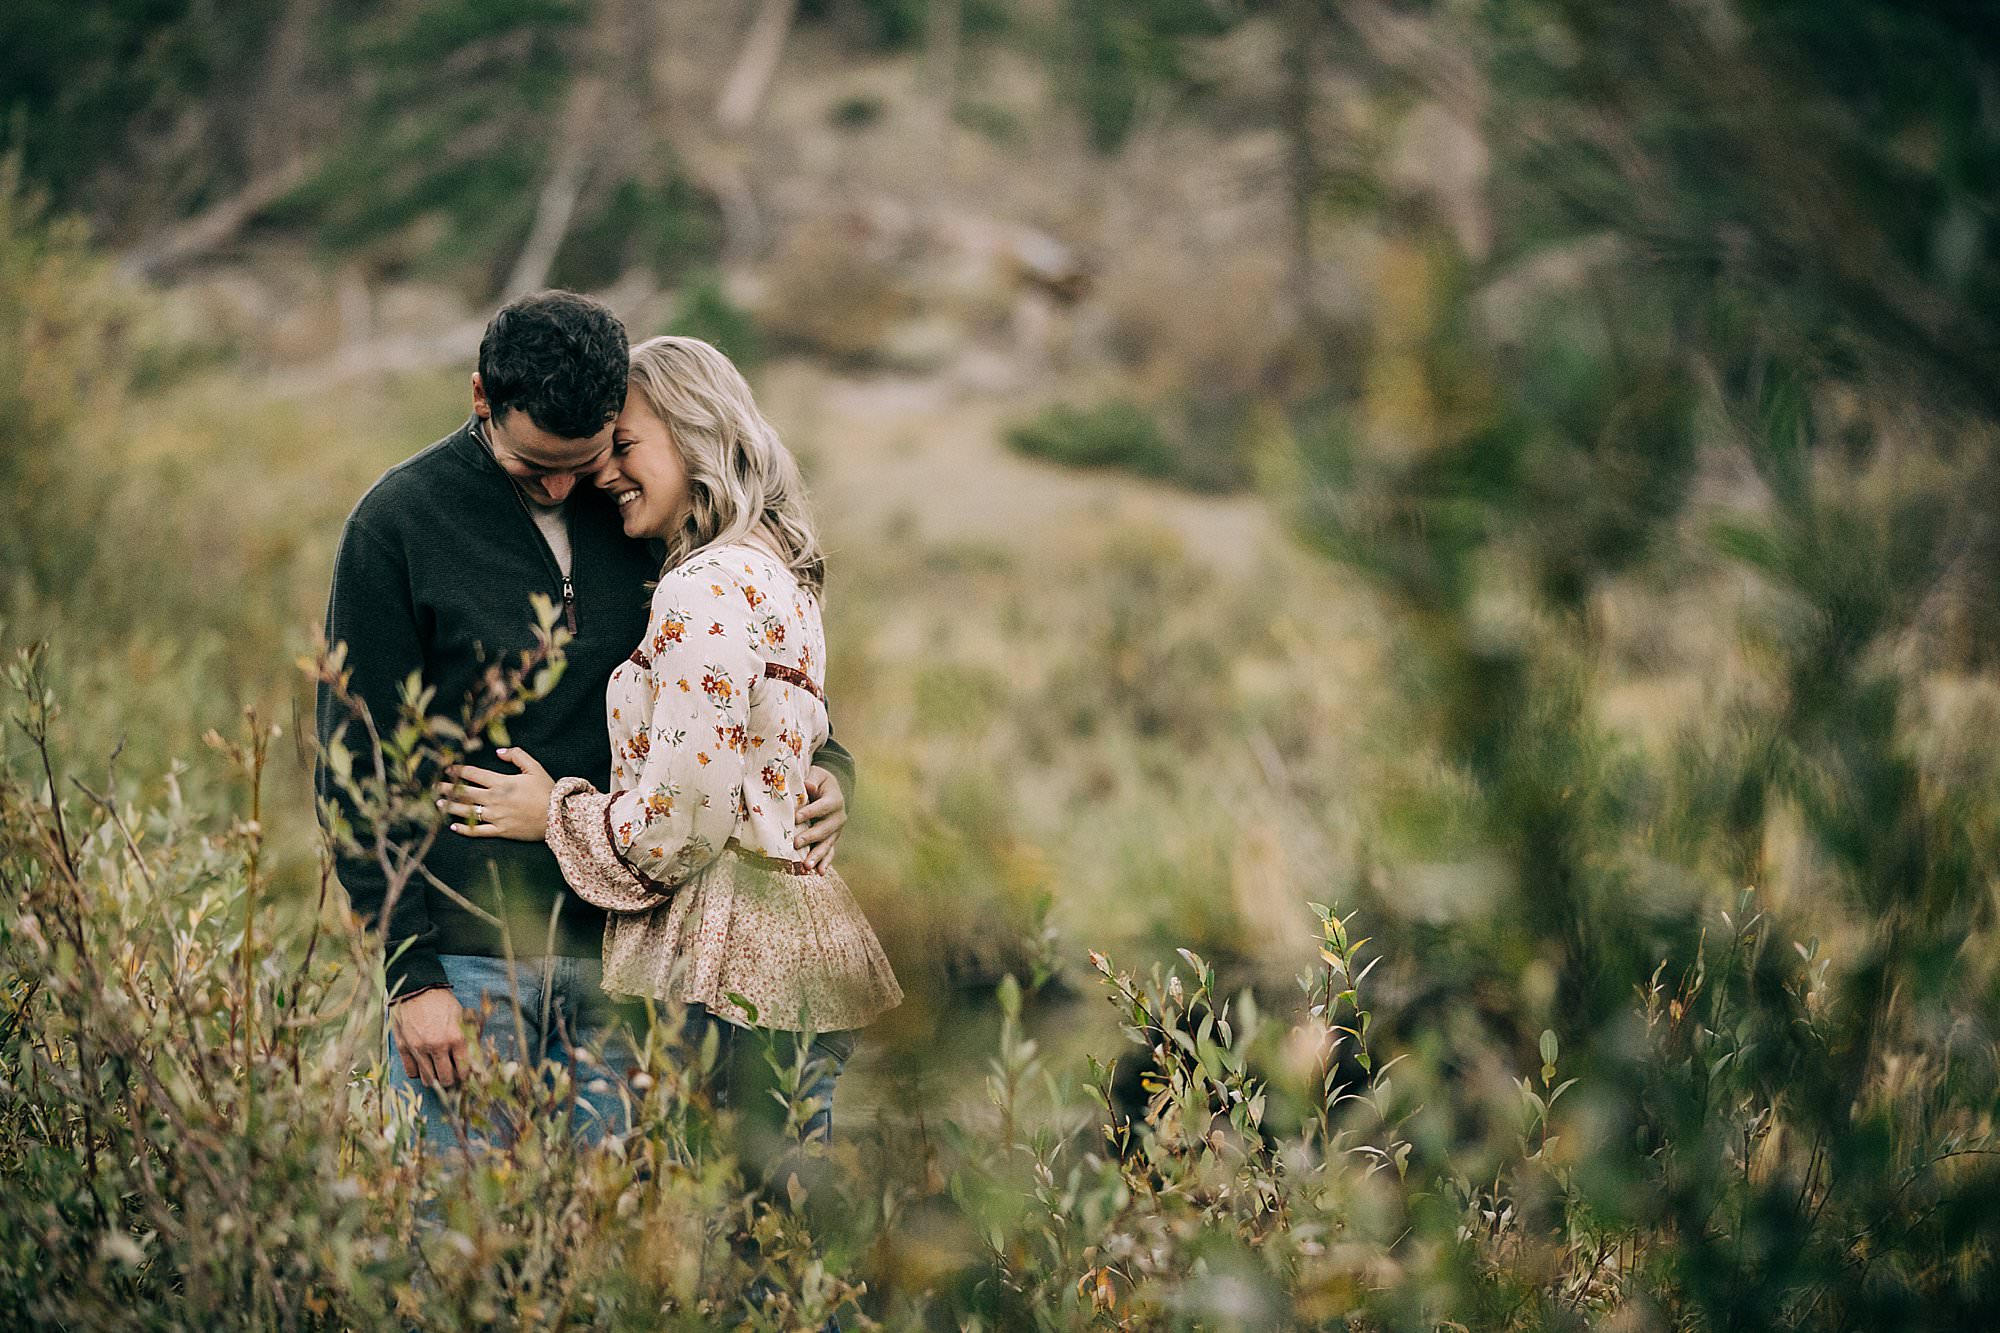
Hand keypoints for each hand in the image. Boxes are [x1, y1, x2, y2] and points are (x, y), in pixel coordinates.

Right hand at [390, 986, 469, 1086]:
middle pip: (446, 1080)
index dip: (465, 1075)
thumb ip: (472, 1037)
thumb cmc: (443, 1003)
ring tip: (437, 1071)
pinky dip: (418, 1073)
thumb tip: (478, 1059)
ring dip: (434, 1078)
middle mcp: (438, 1046)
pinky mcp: (404, 1048)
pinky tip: (423, 1065)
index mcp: (457, 1038)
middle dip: (450, 1079)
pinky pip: (411, 1073)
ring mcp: (419, 1048)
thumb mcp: (464, 1017)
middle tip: (451, 1074)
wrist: (418, 989)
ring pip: (428, 1080)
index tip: (463, 1074)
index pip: (464, 1071)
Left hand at [439, 747, 554, 840]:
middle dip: (447, 789)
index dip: (457, 770)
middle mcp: (494, 799)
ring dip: (450, 807)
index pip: (473, 774)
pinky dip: (464, 829)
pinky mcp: (500, 831)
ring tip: (438, 804)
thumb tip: (498, 751)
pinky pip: (478, 831)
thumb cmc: (548, 791)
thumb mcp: (535, 768)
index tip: (447, 768)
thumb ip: (516, 756)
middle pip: (464, 793)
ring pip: (467, 811)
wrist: (558, 817)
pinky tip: (453, 826)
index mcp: (501, 782)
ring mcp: (496, 816)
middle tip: (434, 787)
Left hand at [794, 766, 846, 870]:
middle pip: (825, 829)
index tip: (796, 817)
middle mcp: (839, 817)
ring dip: (817, 856)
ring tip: (807, 866)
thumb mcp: (818, 775)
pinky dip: (825, 863)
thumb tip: (808, 785)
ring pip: (827, 844)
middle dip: (810, 837)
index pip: (823, 807)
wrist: (833, 789)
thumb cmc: (820, 781)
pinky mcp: (832, 839)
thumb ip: (812, 779)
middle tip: (796, 843)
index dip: (810, 812)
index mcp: (835, 800)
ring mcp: (836, 830)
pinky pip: (829, 852)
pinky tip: (819, 873)